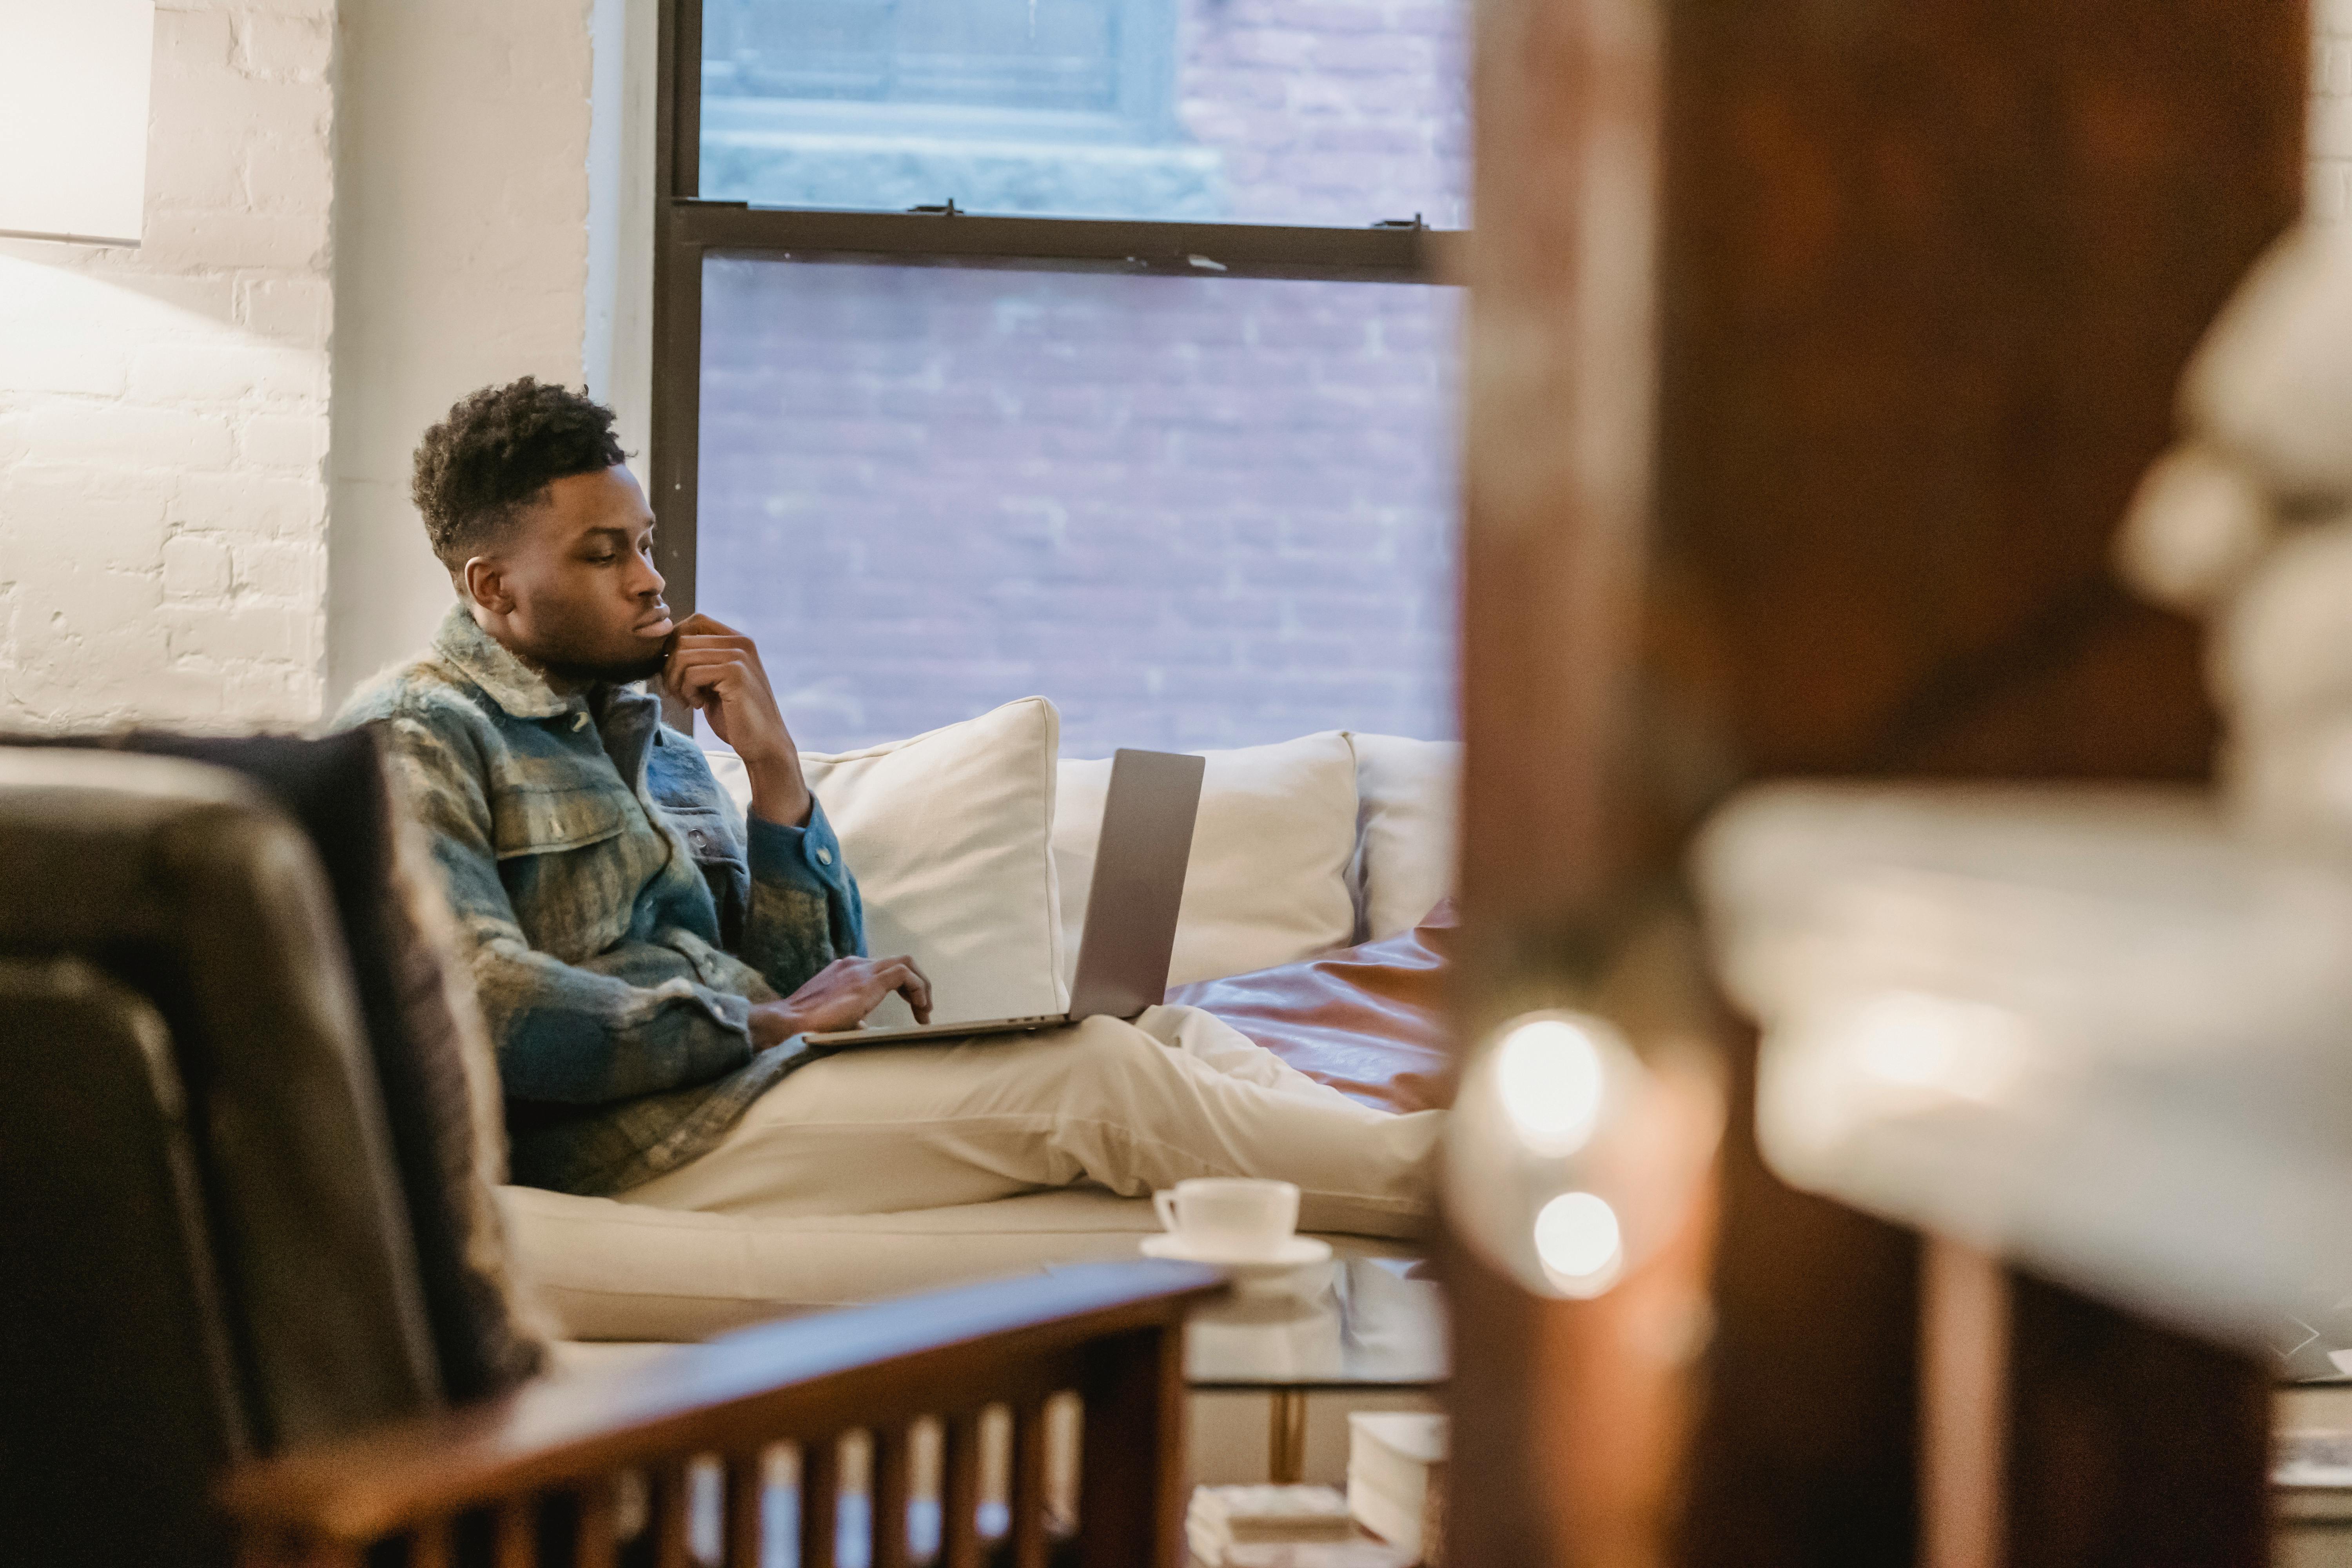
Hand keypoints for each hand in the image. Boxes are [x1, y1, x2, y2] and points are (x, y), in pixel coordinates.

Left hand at [663, 612, 810, 824]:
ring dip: (676, 682)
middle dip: (670, 668)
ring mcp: (740, 657)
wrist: (763, 744)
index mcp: (738, 640)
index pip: (695, 621)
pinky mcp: (736, 674)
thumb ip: (699, 660)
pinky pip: (691, 673)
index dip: (675, 643)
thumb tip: (663, 648)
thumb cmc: (735, 716)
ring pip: (683, 655)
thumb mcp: (714, 681)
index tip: (675, 673)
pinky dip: (687, 691)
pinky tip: (700, 705)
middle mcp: (741, 643)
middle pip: (683, 638)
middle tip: (677, 693)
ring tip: (689, 700)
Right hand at [748, 955, 934, 1044]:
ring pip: (905, 963)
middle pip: (899, 962)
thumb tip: (865, 1029)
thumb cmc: (806, 1027)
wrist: (786, 1024)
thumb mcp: (836, 1017)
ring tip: (925, 1012)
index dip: (905, 988)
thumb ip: (854, 1017)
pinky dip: (918, 989)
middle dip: (918, 985)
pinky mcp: (865, 982)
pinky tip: (920, 1011)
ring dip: (921, 987)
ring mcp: (859, 970)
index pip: (884, 969)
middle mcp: (855, 965)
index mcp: (847, 971)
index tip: (913, 1011)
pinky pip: (904, 974)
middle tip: (924, 1010)